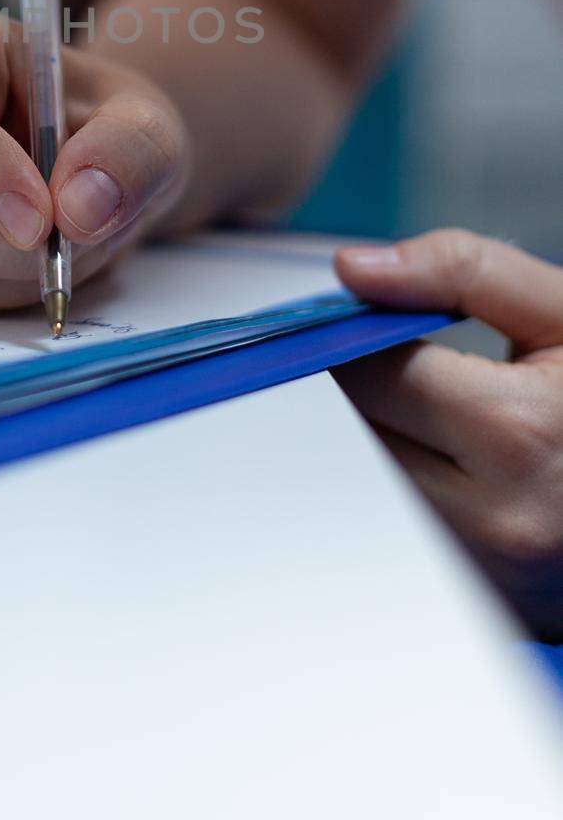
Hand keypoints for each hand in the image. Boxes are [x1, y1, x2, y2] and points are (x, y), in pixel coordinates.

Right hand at [0, 1, 188, 311]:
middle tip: (74, 236)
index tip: (41, 211)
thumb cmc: (99, 121)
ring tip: (62, 232)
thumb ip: (130, 148)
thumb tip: (82, 205)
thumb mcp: (143, 117)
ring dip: (11, 269)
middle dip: (4, 240)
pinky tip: (30, 256)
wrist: (85, 162)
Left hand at [334, 229, 562, 638]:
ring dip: (366, 438)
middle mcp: (492, 518)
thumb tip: (353, 269)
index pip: (367, 372)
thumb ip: (462, 271)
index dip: (352, 336)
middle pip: (349, 436)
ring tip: (421, 412)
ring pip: (355, 487)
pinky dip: (389, 487)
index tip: (362, 321)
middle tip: (391, 364)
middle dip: (353, 389)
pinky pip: (385, 529)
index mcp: (518, 432)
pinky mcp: (470, 599)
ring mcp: (479, 573)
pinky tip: (434, 459)